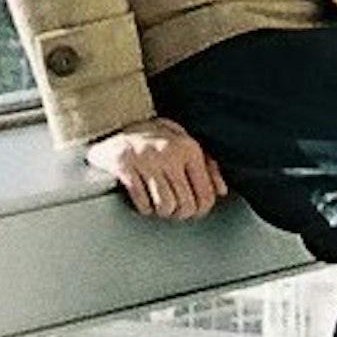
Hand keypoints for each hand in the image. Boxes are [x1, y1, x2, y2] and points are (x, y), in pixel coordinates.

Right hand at [84, 118, 227, 221]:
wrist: (115, 122)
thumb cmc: (154, 136)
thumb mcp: (184, 142)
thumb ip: (207, 165)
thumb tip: (221, 191)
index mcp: (189, 147)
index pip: (205, 195)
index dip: (200, 210)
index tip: (192, 209)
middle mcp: (170, 153)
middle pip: (185, 206)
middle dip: (179, 213)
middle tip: (173, 208)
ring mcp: (147, 160)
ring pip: (165, 208)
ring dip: (160, 211)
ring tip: (157, 201)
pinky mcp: (126, 168)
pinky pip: (142, 204)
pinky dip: (143, 207)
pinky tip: (142, 196)